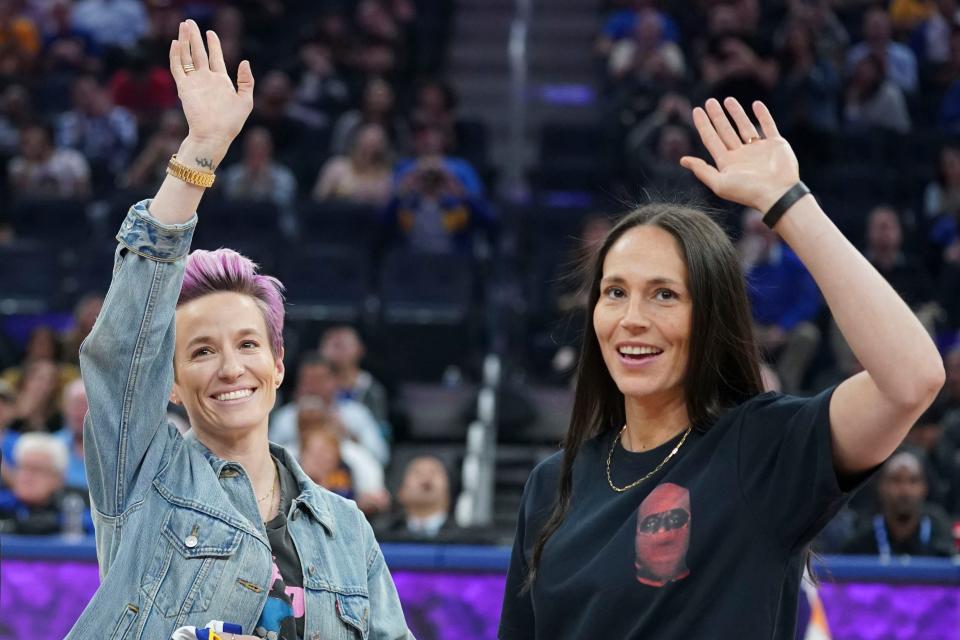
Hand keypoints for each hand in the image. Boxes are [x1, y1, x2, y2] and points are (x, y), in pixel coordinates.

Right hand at [169, 20, 253, 150]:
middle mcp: (206, 79)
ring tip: (183, 26)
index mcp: (221, 81)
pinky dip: (175, 55)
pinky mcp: (184, 88)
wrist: (214, 135)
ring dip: (184, 41)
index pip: (216, 57)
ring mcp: (194, 82)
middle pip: (199, 53)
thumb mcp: (245, 100)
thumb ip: (246, 81)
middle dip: (194, 38)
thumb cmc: (231, 122)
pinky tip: (175, 43)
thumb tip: (244, 61)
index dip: (214, 44)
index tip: (210, 32)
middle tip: (190, 22)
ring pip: (187, 57)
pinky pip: (178, 68)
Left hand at [680, 98, 798, 211]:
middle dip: (717, 116)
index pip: (711, 139)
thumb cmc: (748, 191)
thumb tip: (682, 160)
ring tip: (728, 100)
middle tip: (709, 101)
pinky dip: (763, 115)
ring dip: (736, 113)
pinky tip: (756, 104)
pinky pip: (768, 126)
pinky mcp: (776, 145)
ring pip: (744, 127)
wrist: (778, 193)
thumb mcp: (720, 183)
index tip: (696, 110)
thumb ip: (702, 171)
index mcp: (727, 163)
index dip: (703, 125)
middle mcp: (741, 155)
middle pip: (725, 131)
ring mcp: (758, 149)